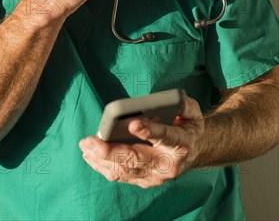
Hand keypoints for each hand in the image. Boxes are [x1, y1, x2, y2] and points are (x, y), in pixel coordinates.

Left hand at [79, 96, 204, 187]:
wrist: (193, 152)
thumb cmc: (187, 126)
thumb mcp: (192, 112)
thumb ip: (182, 104)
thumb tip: (170, 100)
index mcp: (182, 144)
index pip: (165, 137)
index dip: (149, 131)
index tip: (132, 124)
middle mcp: (167, 164)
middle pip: (137, 159)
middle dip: (112, 151)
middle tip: (91, 142)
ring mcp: (154, 175)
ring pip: (125, 170)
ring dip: (102, 159)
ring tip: (86, 147)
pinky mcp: (143, 179)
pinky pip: (121, 175)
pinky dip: (104, 166)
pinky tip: (90, 156)